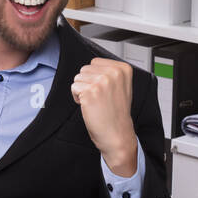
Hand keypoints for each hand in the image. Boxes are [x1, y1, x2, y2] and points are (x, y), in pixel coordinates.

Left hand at [71, 57, 137, 175]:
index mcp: (123, 69)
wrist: (117, 134)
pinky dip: (77, 98)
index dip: (95, 77)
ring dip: (82, 91)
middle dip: (87, 84)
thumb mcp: (121, 87)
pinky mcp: (90, 92)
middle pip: (85, 69)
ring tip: (95, 102)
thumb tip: (92, 66)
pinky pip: (74, 88)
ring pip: (78, 78)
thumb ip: (109, 72)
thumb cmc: (117, 114)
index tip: (105, 91)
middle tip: (99, 98)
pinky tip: (89, 106)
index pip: (95, 62)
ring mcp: (102, 82)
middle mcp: (113, 73)